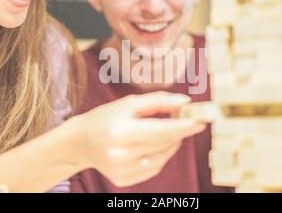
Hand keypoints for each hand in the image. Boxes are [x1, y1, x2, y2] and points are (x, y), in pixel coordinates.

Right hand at [70, 91, 205, 186]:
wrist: (81, 142)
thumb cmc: (107, 117)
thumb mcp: (129, 103)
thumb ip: (158, 101)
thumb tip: (185, 102)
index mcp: (120, 131)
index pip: (161, 131)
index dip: (184, 126)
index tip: (201, 120)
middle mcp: (120, 154)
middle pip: (164, 143)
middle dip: (180, 130)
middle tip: (189, 119)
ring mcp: (122, 170)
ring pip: (163, 156)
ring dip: (171, 142)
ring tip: (164, 130)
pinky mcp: (124, 180)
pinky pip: (155, 167)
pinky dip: (160, 154)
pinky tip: (151, 144)